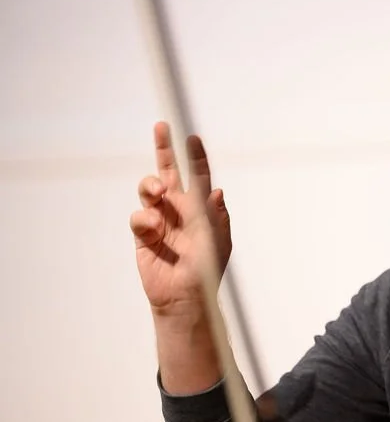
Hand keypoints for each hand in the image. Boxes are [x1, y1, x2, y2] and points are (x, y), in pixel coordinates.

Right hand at [129, 121, 231, 319]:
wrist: (186, 295)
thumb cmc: (207, 269)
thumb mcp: (218, 240)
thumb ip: (216, 215)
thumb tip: (218, 190)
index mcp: (201, 207)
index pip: (198, 176)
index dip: (196, 157)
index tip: (193, 137)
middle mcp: (179, 208)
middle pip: (168, 171)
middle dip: (164, 149)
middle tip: (162, 126)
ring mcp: (160, 219)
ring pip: (149, 189)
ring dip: (152, 185)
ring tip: (159, 192)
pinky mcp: (143, 235)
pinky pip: (139, 218)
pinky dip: (146, 220)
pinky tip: (155, 231)